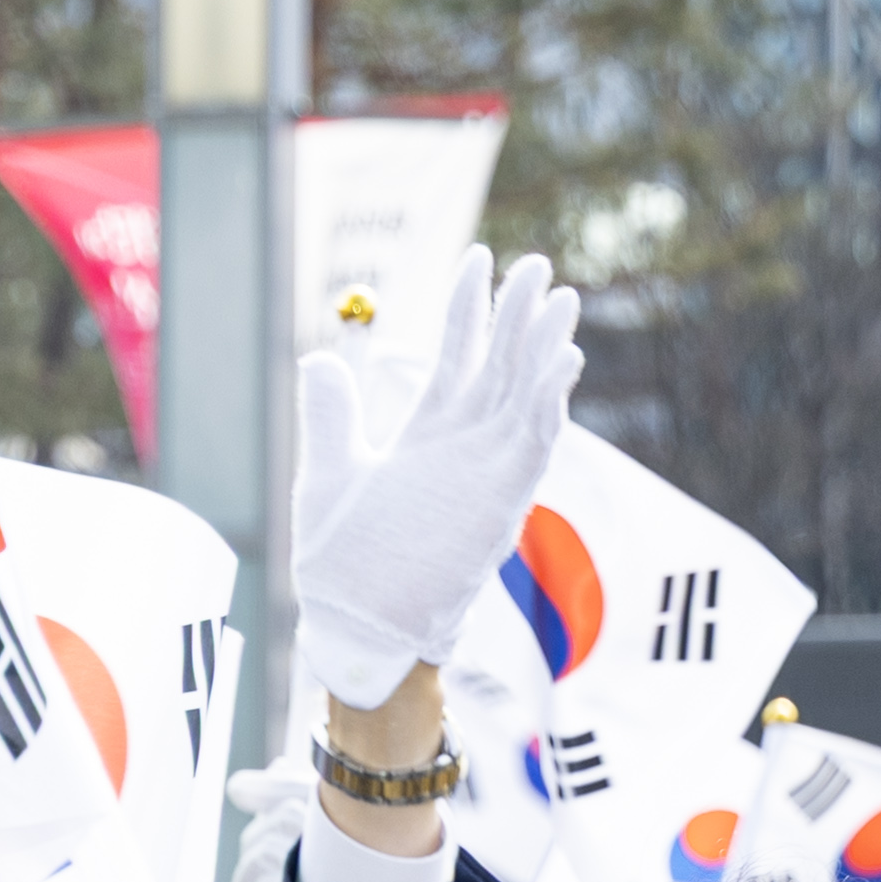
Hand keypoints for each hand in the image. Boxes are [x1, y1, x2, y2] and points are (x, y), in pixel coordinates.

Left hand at [292, 246, 581, 712]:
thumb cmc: (341, 563)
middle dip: (517, 314)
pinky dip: (548, 402)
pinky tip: (562, 359)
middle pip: (501, 364)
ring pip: (526, 395)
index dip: (468, 308)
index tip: (477, 258)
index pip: (456, 356)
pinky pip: (534, 443)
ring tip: (560, 297)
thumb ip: (331, 417)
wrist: (355, 623)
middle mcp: (464, 446)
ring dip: (544, 347)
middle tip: (535, 263)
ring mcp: (487, 472)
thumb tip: (319, 357)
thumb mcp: (328, 474)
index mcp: (426, 435)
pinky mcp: (501, 500)